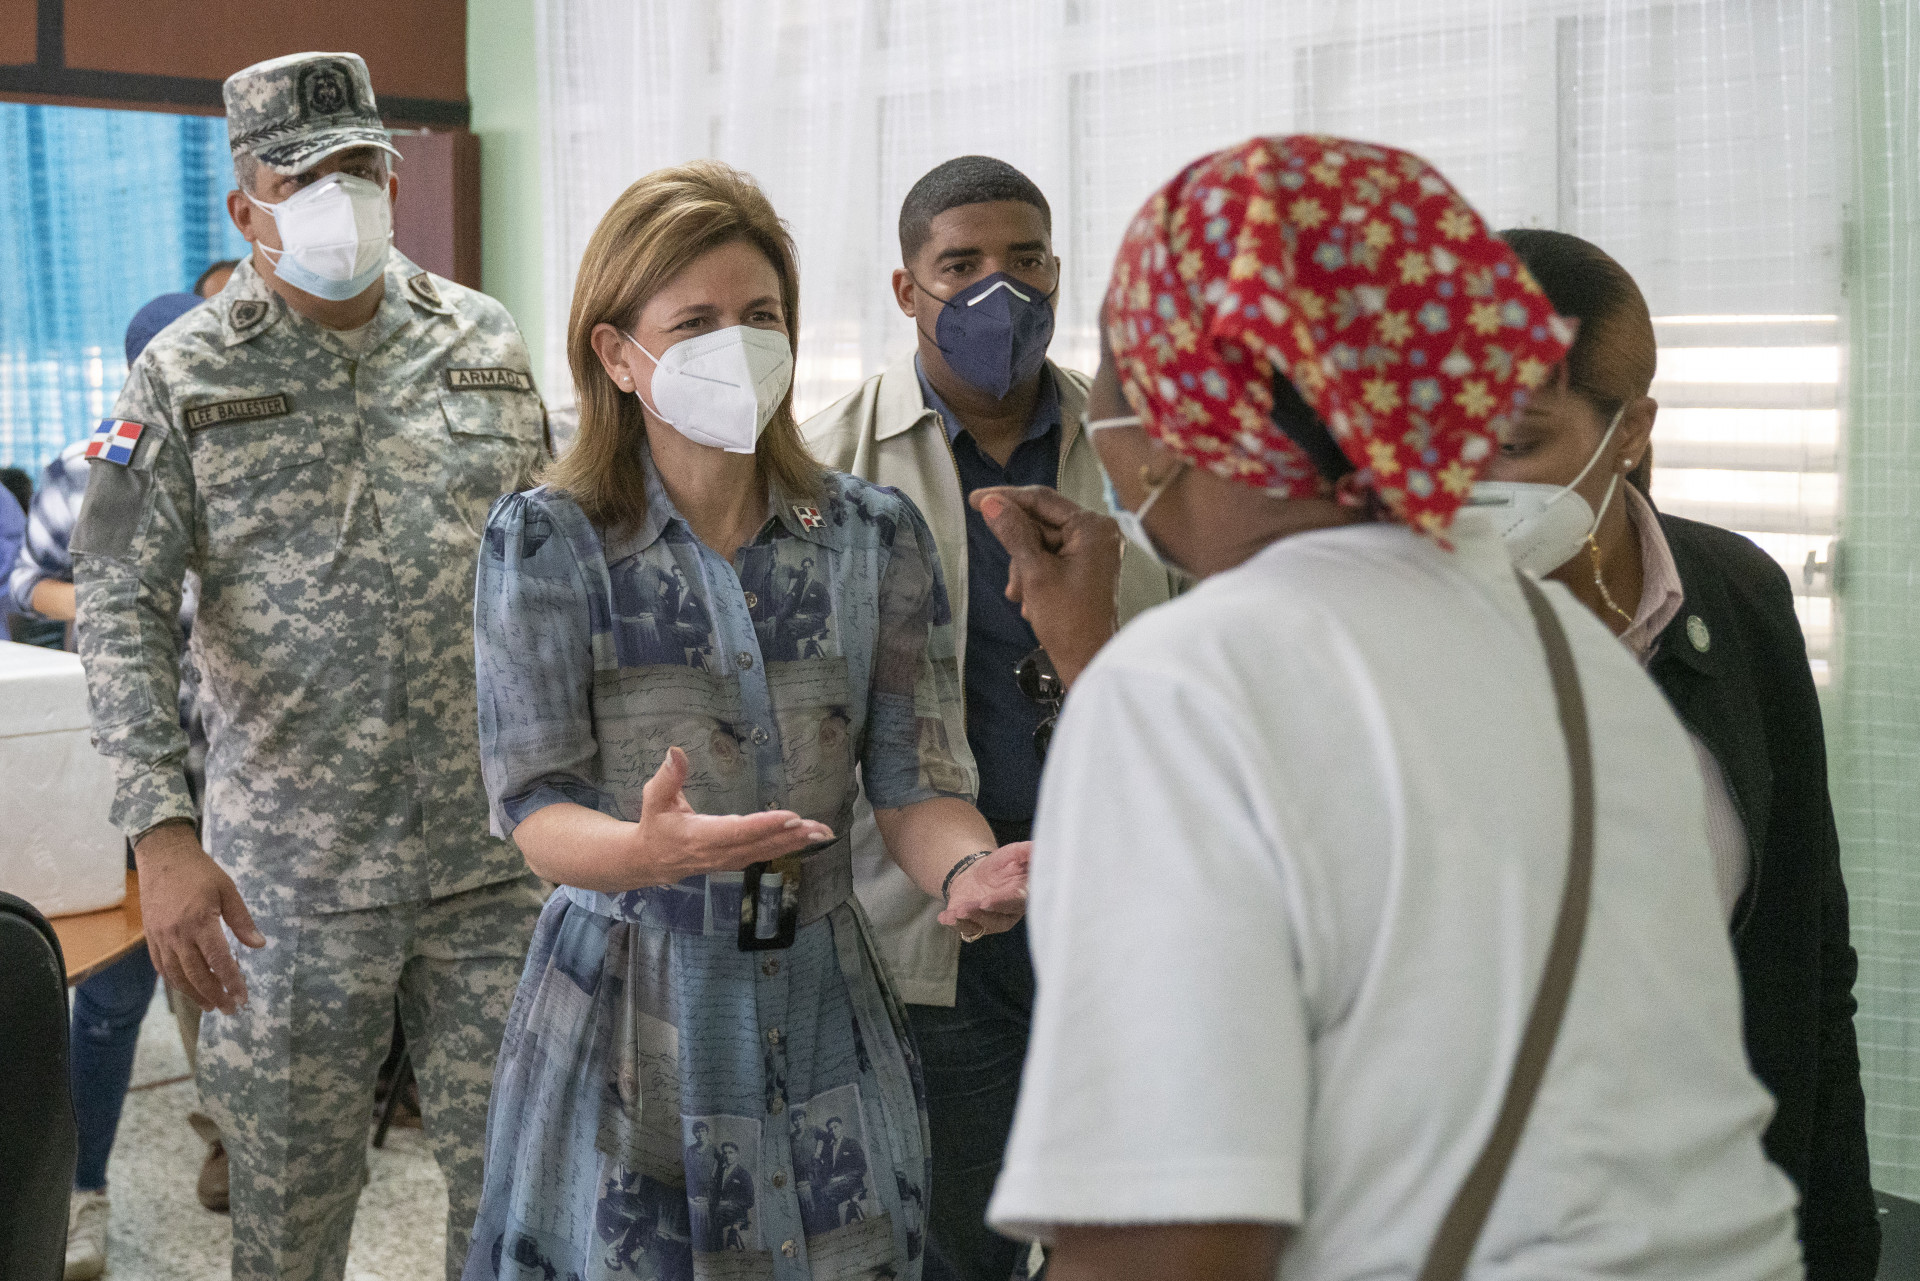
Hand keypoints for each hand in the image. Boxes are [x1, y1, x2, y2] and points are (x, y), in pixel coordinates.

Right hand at [133, 821, 264, 1014]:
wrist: (163, 856)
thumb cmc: (199, 871)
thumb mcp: (228, 890)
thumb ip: (242, 920)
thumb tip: (259, 945)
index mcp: (199, 922)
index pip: (219, 960)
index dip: (232, 981)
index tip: (242, 997)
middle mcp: (177, 935)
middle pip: (196, 974)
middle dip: (214, 995)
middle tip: (230, 1009)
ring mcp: (161, 938)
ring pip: (177, 975)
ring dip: (194, 994)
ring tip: (211, 1005)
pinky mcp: (150, 937)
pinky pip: (161, 966)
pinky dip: (174, 981)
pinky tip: (186, 989)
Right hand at [628, 746, 834, 881]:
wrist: (649, 860)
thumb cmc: (655, 825)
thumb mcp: (655, 798)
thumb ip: (669, 776)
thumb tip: (676, 751)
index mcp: (698, 836)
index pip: (736, 831)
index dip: (763, 825)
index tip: (790, 817)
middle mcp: (717, 852)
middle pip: (758, 844)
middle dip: (790, 836)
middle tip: (817, 827)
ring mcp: (727, 860)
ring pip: (765, 852)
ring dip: (795, 843)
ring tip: (821, 832)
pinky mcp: (734, 861)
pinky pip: (764, 854)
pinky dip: (787, 847)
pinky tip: (807, 840)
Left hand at [937, 841, 1030, 940]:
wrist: (978, 874)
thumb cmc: (1001, 865)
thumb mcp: (1013, 853)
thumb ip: (1026, 852)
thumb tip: (1038, 846)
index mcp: (1023, 896)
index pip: (1015, 902)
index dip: (1002, 903)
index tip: (986, 902)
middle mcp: (1009, 914)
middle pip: (998, 919)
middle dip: (981, 915)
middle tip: (965, 908)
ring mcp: (992, 922)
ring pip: (981, 926)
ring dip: (967, 920)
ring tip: (955, 911)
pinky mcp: (974, 925)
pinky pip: (966, 929)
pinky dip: (954, 923)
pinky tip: (944, 917)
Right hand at [971, 486, 1122, 686]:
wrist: (1088, 661)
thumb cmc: (1067, 620)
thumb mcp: (1034, 572)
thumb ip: (1013, 533)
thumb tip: (990, 503)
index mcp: (1092, 527)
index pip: (1042, 500)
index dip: (1006, 498)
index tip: (974, 499)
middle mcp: (1097, 533)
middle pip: (1042, 524)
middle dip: (1019, 550)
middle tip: (1011, 579)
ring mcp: (1093, 551)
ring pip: (1042, 544)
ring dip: (1024, 568)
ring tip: (1022, 596)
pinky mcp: (1085, 568)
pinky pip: (1050, 559)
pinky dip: (1034, 576)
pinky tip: (1030, 600)